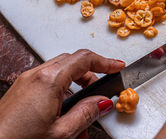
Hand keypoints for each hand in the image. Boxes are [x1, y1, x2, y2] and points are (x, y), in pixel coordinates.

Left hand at [0, 49, 124, 138]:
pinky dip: (62, 91)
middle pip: (73, 62)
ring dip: (77, 85)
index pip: (84, 59)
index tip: (118, 66)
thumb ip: (86, 114)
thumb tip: (102, 102)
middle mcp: (36, 75)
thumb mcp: (61, 132)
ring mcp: (26, 82)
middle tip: (102, 91)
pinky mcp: (20, 91)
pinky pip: (48, 82)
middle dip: (91, 75)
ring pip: (60, 72)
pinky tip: (65, 113)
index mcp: (49, 80)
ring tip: (83, 109)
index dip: (105, 62)